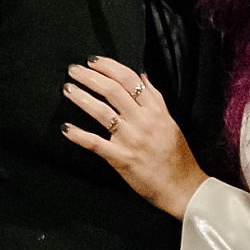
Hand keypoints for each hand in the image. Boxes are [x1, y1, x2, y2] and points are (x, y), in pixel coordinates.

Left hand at [61, 56, 207, 219]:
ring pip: (102, 112)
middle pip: (112, 90)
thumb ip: (155, 98)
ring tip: (68, 89)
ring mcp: (131, 140)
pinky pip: (96, 143)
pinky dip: (79, 135)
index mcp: (156, 111)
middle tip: (74, 70)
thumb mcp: (171, 122)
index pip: (129, 80)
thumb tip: (142, 76)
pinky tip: (66, 128)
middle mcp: (143, 121)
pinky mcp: (121, 159)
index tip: (93, 61)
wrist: (182, 187)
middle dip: (90, 77)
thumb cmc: (178, 157)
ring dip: (82, 98)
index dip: (108, 67)